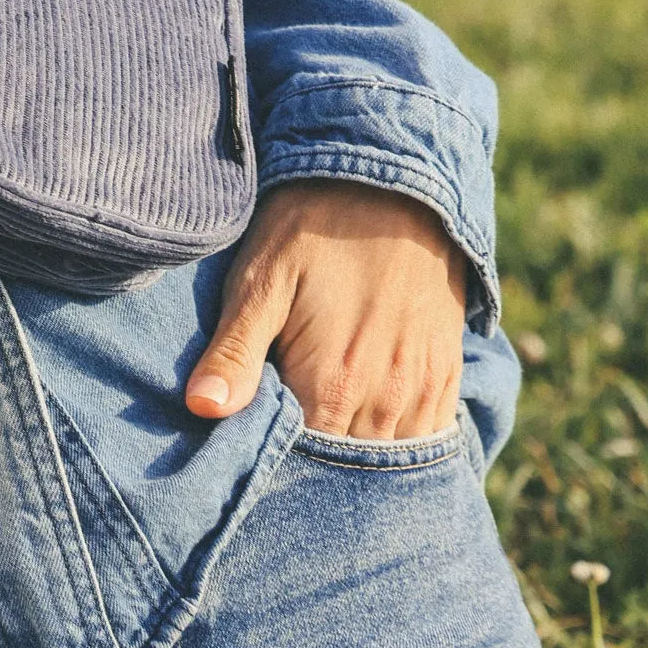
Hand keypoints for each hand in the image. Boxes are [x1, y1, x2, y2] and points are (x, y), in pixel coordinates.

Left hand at [184, 179, 466, 437]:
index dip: (274, 460)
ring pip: (389, 455)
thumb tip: (201, 410)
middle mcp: (387, 400)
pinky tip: (368, 421)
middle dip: (314, 462)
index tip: (250, 448)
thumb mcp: (260, 279)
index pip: (302, 463)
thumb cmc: (312, 226)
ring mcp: (424, 388)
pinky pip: (429, 432)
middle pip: (347, 466)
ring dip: (357, 452)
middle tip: (282, 441)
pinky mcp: (446, 370)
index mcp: (332, 386)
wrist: (393, 180)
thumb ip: (235, 352)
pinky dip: (398, 437)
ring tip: (321, 427)